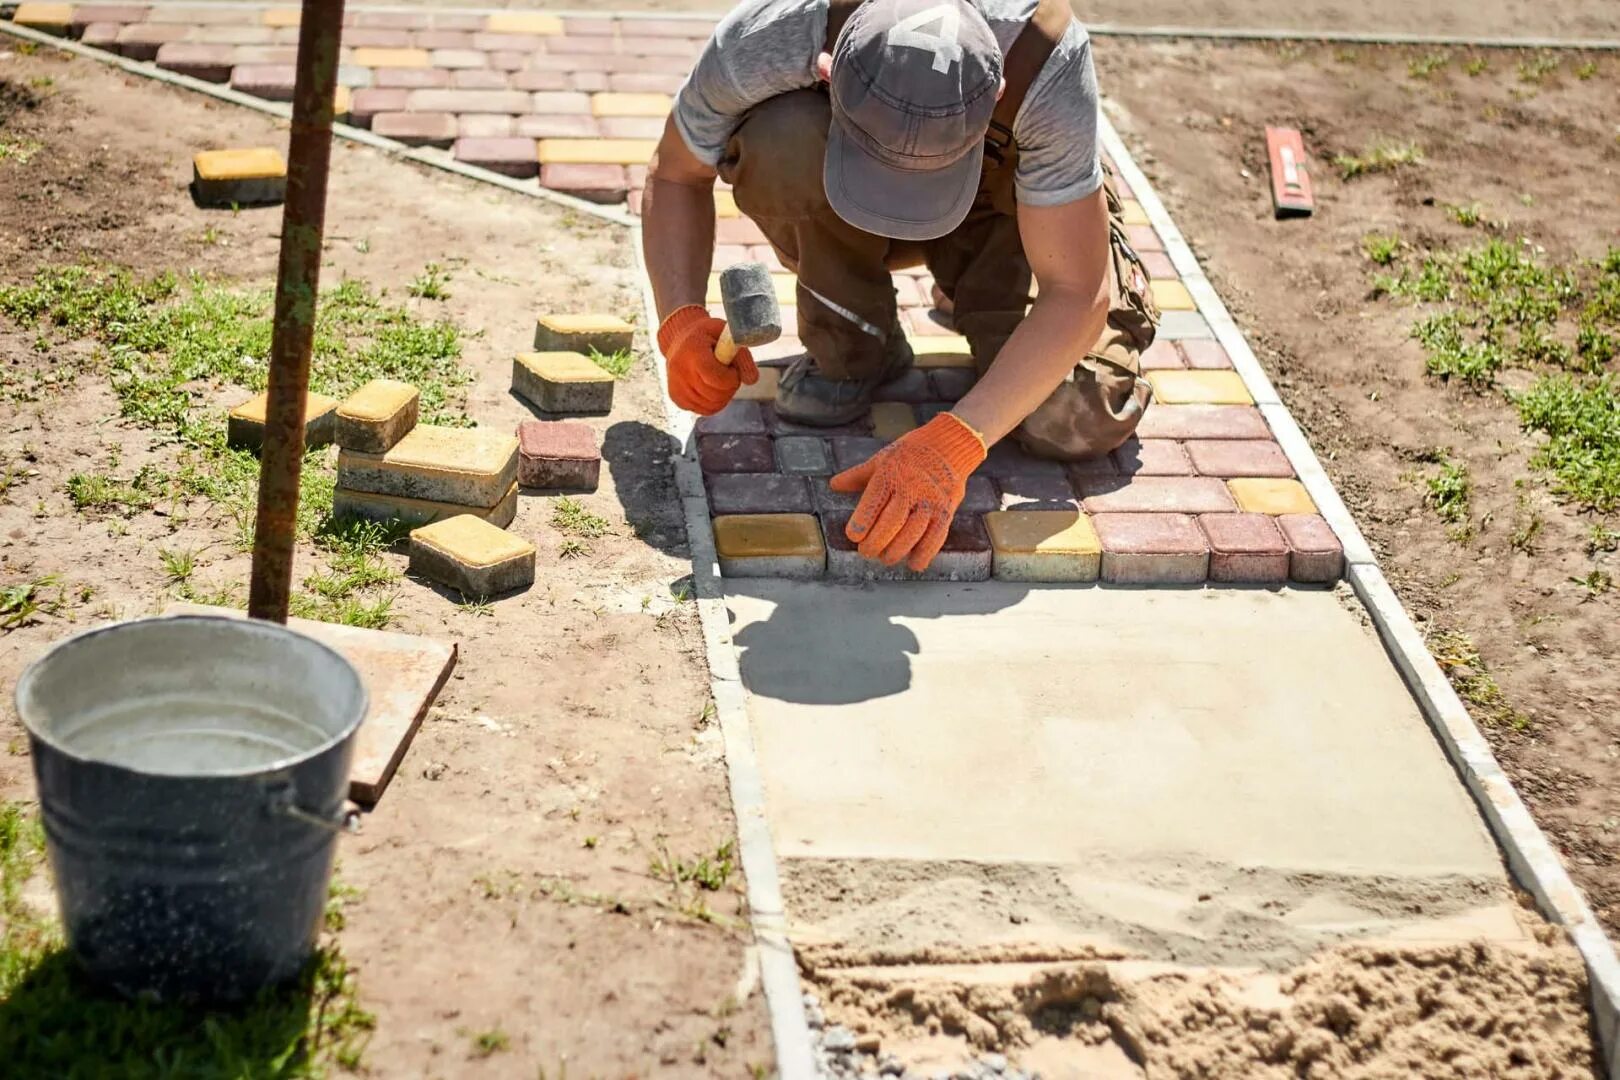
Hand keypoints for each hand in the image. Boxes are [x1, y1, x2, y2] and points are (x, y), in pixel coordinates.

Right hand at [657, 305, 758, 415]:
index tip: (733, 368)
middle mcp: (679, 370)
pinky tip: (711, 387)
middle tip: (727, 373)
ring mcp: (676, 386)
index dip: (731, 378)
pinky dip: (714, 402)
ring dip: (723, 396)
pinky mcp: (676, 398)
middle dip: (729, 387)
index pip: (716, 378)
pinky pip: (705, 410)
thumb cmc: (708, 335)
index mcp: (692, 350)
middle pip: (715, 395)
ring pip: (712, 406)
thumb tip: (752, 380)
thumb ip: (742, 356)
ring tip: (718, 378)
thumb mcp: (727, 334)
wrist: (680, 338)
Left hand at [829, 413, 987, 570]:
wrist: (949, 445)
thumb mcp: (882, 459)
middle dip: (877, 541)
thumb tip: (833, 485)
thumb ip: (858, 476)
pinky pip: (936, 537)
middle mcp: (911, 487)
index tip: (853, 536)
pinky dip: (925, 553)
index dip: (863, 521)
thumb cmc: (910, 454)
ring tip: (886, 558)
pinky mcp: (946, 511)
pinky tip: (913, 563)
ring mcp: (930, 500)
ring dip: (897, 550)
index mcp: (890, 474)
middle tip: (866, 552)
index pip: (874, 500)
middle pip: (893, 521)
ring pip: (913, 532)